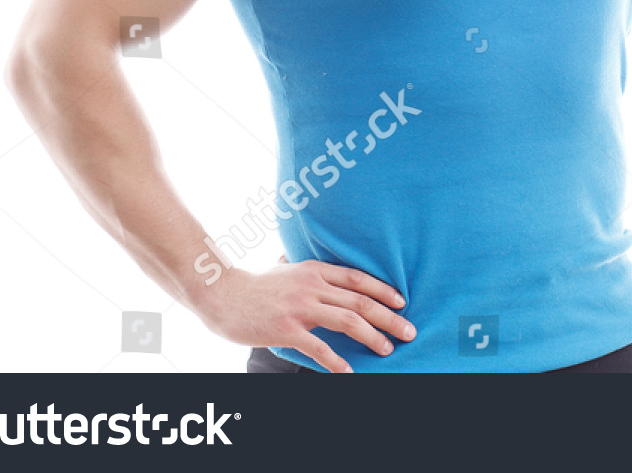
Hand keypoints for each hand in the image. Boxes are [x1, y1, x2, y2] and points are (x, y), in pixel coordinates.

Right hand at [194, 259, 413, 372]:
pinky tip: (349, 372)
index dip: (384, 290)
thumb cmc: (254, 283)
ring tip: (387, 350)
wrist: (221, 294)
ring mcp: (300, 307)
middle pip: (361, 301)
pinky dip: (336, 361)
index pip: (359, 279)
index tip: (402, 302)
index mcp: (315, 269)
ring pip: (348, 321)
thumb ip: (305, 265)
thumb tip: (314, 259)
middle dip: (389, 317)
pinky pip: (318, 347)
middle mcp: (313, 285)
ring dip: (372, 337)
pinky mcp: (287, 329)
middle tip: (409, 331)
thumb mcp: (285, 266)